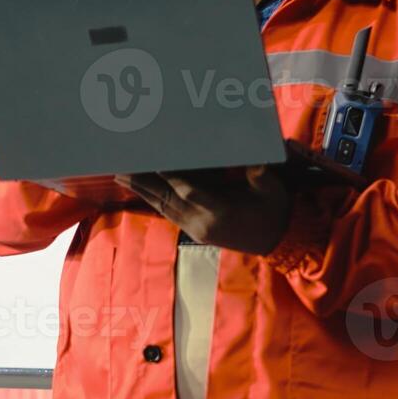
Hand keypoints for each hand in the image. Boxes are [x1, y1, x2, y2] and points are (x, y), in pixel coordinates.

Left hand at [115, 166, 291, 254]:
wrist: (276, 242)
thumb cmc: (275, 211)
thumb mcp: (273, 190)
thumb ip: (260, 174)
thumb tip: (252, 156)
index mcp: (221, 211)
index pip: (190, 191)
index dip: (170, 176)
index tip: (153, 161)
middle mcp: (202, 223)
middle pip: (166, 199)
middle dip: (143, 182)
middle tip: (122, 166)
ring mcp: (195, 229)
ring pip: (162, 207)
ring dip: (141, 190)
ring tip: (120, 175)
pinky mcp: (192, 232)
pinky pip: (167, 213)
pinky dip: (151, 199)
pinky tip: (138, 189)